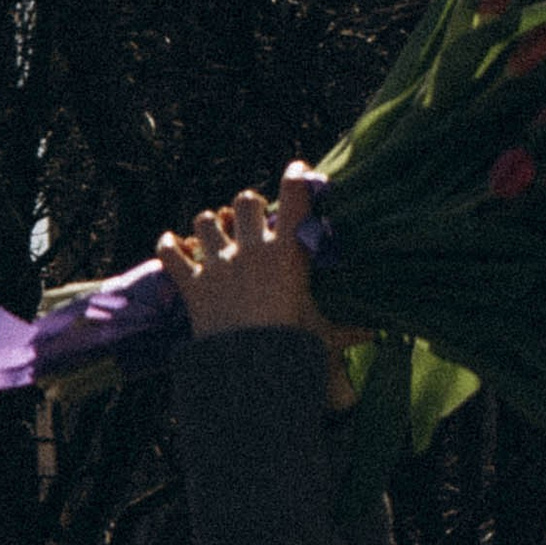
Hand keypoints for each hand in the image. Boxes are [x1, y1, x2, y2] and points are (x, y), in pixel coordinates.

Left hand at [158, 165, 360, 403]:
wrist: (250, 374)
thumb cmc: (294, 353)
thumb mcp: (325, 338)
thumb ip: (348, 331)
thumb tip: (376, 334)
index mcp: (287, 255)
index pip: (295, 199)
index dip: (296, 178)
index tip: (297, 169)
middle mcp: (251, 251)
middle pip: (245, 200)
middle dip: (248, 206)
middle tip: (251, 219)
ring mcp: (218, 265)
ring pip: (204, 221)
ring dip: (209, 225)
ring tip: (214, 235)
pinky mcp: (192, 285)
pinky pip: (171, 254)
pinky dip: (169, 247)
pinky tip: (172, 245)